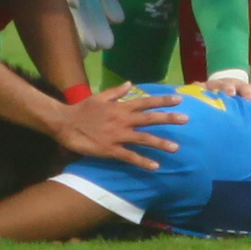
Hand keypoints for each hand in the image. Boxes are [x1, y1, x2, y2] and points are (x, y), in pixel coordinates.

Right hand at [51, 86, 185, 170]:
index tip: (178, 99)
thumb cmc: (82, 109)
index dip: (162, 100)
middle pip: (149, 118)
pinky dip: (143, 161)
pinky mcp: (111, 150)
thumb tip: (130, 84)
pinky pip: (129, 156)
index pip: (145, 102)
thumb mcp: (100, 97)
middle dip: (168, 119)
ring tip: (176, 148)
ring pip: (143, 138)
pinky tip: (155, 166)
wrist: (65, 123)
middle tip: (185, 119)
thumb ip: (116, 91)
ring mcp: (117, 135)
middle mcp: (122, 119)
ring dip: (160, 143)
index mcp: (120, 106)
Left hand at [200, 75, 250, 101]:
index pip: (226, 87)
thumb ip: (200, 89)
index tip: (230, 94)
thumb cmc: (215, 91)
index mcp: (225, 86)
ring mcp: (250, 90)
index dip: (228, 90)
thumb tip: (190, 88)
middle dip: (247, 94)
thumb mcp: (207, 88)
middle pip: (244, 88)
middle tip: (250, 100)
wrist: (228, 83)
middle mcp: (239, 87)